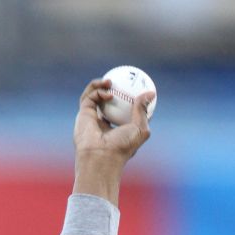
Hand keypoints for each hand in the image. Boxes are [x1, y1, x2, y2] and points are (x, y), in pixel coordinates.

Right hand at [72, 78, 154, 204]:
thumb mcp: (140, 129)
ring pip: (96, 96)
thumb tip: (151, 93)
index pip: (125, 113)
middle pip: (109, 103)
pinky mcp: (83, 113)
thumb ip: (143, 110)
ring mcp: (93, 118)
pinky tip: (107, 90)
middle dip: (113, 90)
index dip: (130, 101)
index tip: (137, 89)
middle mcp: (105, 124)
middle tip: (122, 80)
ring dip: (102, 86)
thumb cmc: (123, 146)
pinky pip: (90, 96)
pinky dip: (97, 90)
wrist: (101, 155)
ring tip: (111, 81)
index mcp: (119, 130)